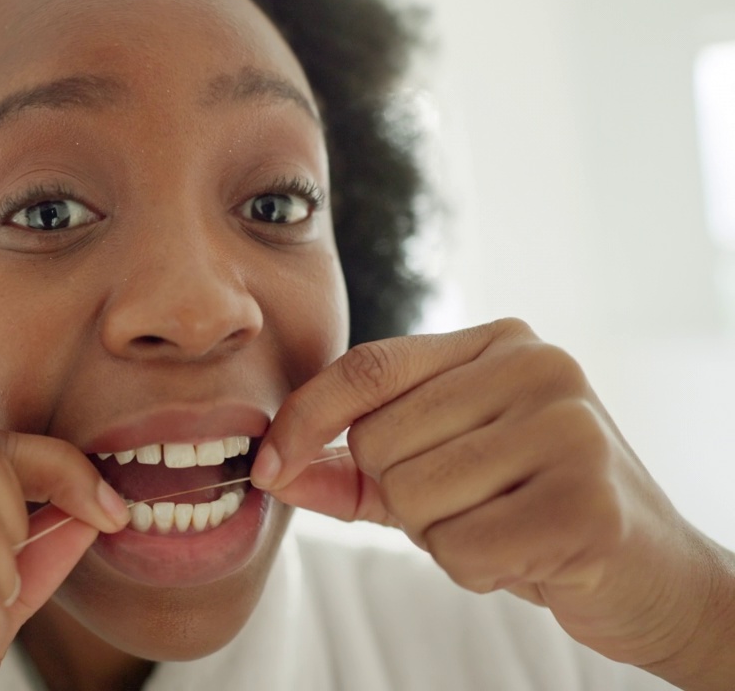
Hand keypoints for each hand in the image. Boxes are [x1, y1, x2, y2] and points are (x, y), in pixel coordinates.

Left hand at [253, 318, 734, 688]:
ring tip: (502, 527)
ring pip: (414, 497)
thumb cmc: (530, 512)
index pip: (368, 366)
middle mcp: (537, 366)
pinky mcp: (589, 498)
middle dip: (402, 499)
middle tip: (469, 508)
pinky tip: (527, 556)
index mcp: (497, 344)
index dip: (305, 418)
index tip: (268, 465)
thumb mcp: (435, 478)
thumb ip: (351, 471)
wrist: (647, 571)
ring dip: (441, 538)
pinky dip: (477, 570)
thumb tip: (271, 469)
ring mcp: (570, 426)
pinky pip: (462, 548)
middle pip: (381, 441)